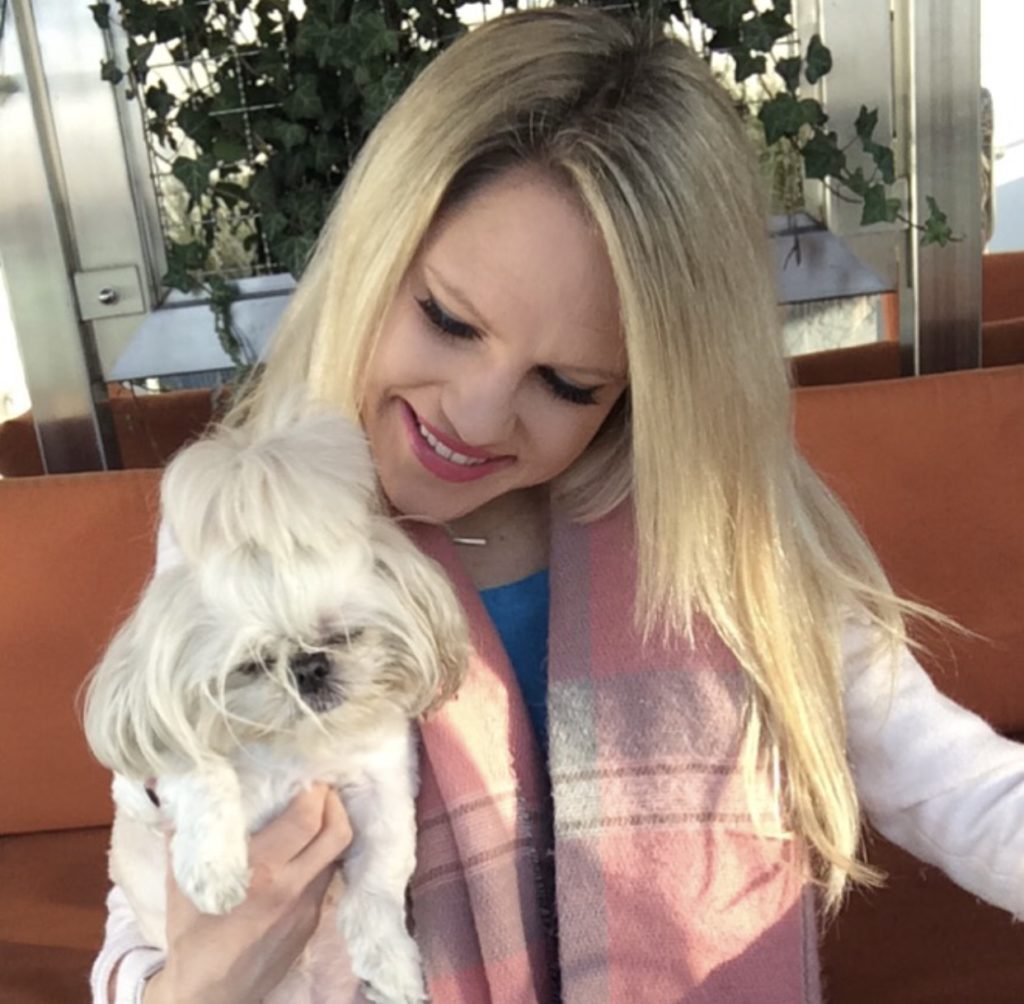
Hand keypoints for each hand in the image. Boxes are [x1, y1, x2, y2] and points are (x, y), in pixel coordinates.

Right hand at [142, 784, 351, 1003]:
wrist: (208, 994)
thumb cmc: (191, 933)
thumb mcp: (181, 880)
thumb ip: (188, 833)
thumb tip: (187, 787)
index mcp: (262, 872)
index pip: (307, 818)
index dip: (314, 789)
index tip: (306, 773)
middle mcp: (292, 886)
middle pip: (338, 832)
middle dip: (334, 801)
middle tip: (319, 787)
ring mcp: (308, 906)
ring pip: (336, 854)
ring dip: (330, 828)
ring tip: (315, 813)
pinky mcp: (313, 921)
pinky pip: (326, 878)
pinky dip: (320, 857)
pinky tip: (303, 851)